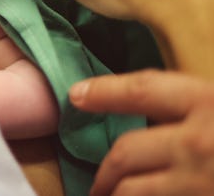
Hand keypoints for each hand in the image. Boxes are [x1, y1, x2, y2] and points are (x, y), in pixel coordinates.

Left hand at [70, 70, 213, 195]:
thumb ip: (186, 107)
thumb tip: (134, 103)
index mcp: (207, 104)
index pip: (141, 91)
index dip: (104, 93)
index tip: (76, 95)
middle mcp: (200, 141)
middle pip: (125, 152)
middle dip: (104, 173)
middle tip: (96, 186)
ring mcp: (200, 182)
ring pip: (129, 191)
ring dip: (112, 195)